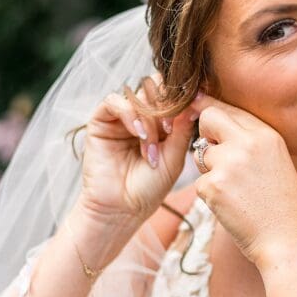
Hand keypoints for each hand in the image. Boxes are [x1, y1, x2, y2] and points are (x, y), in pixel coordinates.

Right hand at [78, 74, 198, 223]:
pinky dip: (130, 114)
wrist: (122, 209)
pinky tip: (138, 134)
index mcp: (161, 123)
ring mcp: (121, 117)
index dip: (183, 98)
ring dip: (149, 117)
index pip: (172, 95)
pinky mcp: (100, 121)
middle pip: (155, 87)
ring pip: (138, 94)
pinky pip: (114, 101)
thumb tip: (195, 100)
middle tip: (169, 129)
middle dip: (165, 105)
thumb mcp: (174, 158)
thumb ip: (182, 129)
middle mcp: (141, 116)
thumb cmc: (149, 188)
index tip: (194, 108)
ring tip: (151, 144)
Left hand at [188, 92, 296, 267]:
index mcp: (267, 135)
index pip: (230, 108)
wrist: (287, 241)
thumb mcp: (276, 162)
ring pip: (200, 155)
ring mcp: (229, 164)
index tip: (198, 107)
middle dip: (204, 133)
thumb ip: (251, 142)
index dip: (211, 109)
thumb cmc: (282, 207)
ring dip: (210, 172)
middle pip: (209, 118)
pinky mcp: (213, 186)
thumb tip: (218, 127)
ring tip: (236, 193)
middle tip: (213, 155)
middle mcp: (248, 143)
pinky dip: (210, 196)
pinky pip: (199, 183)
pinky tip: (231, 207)